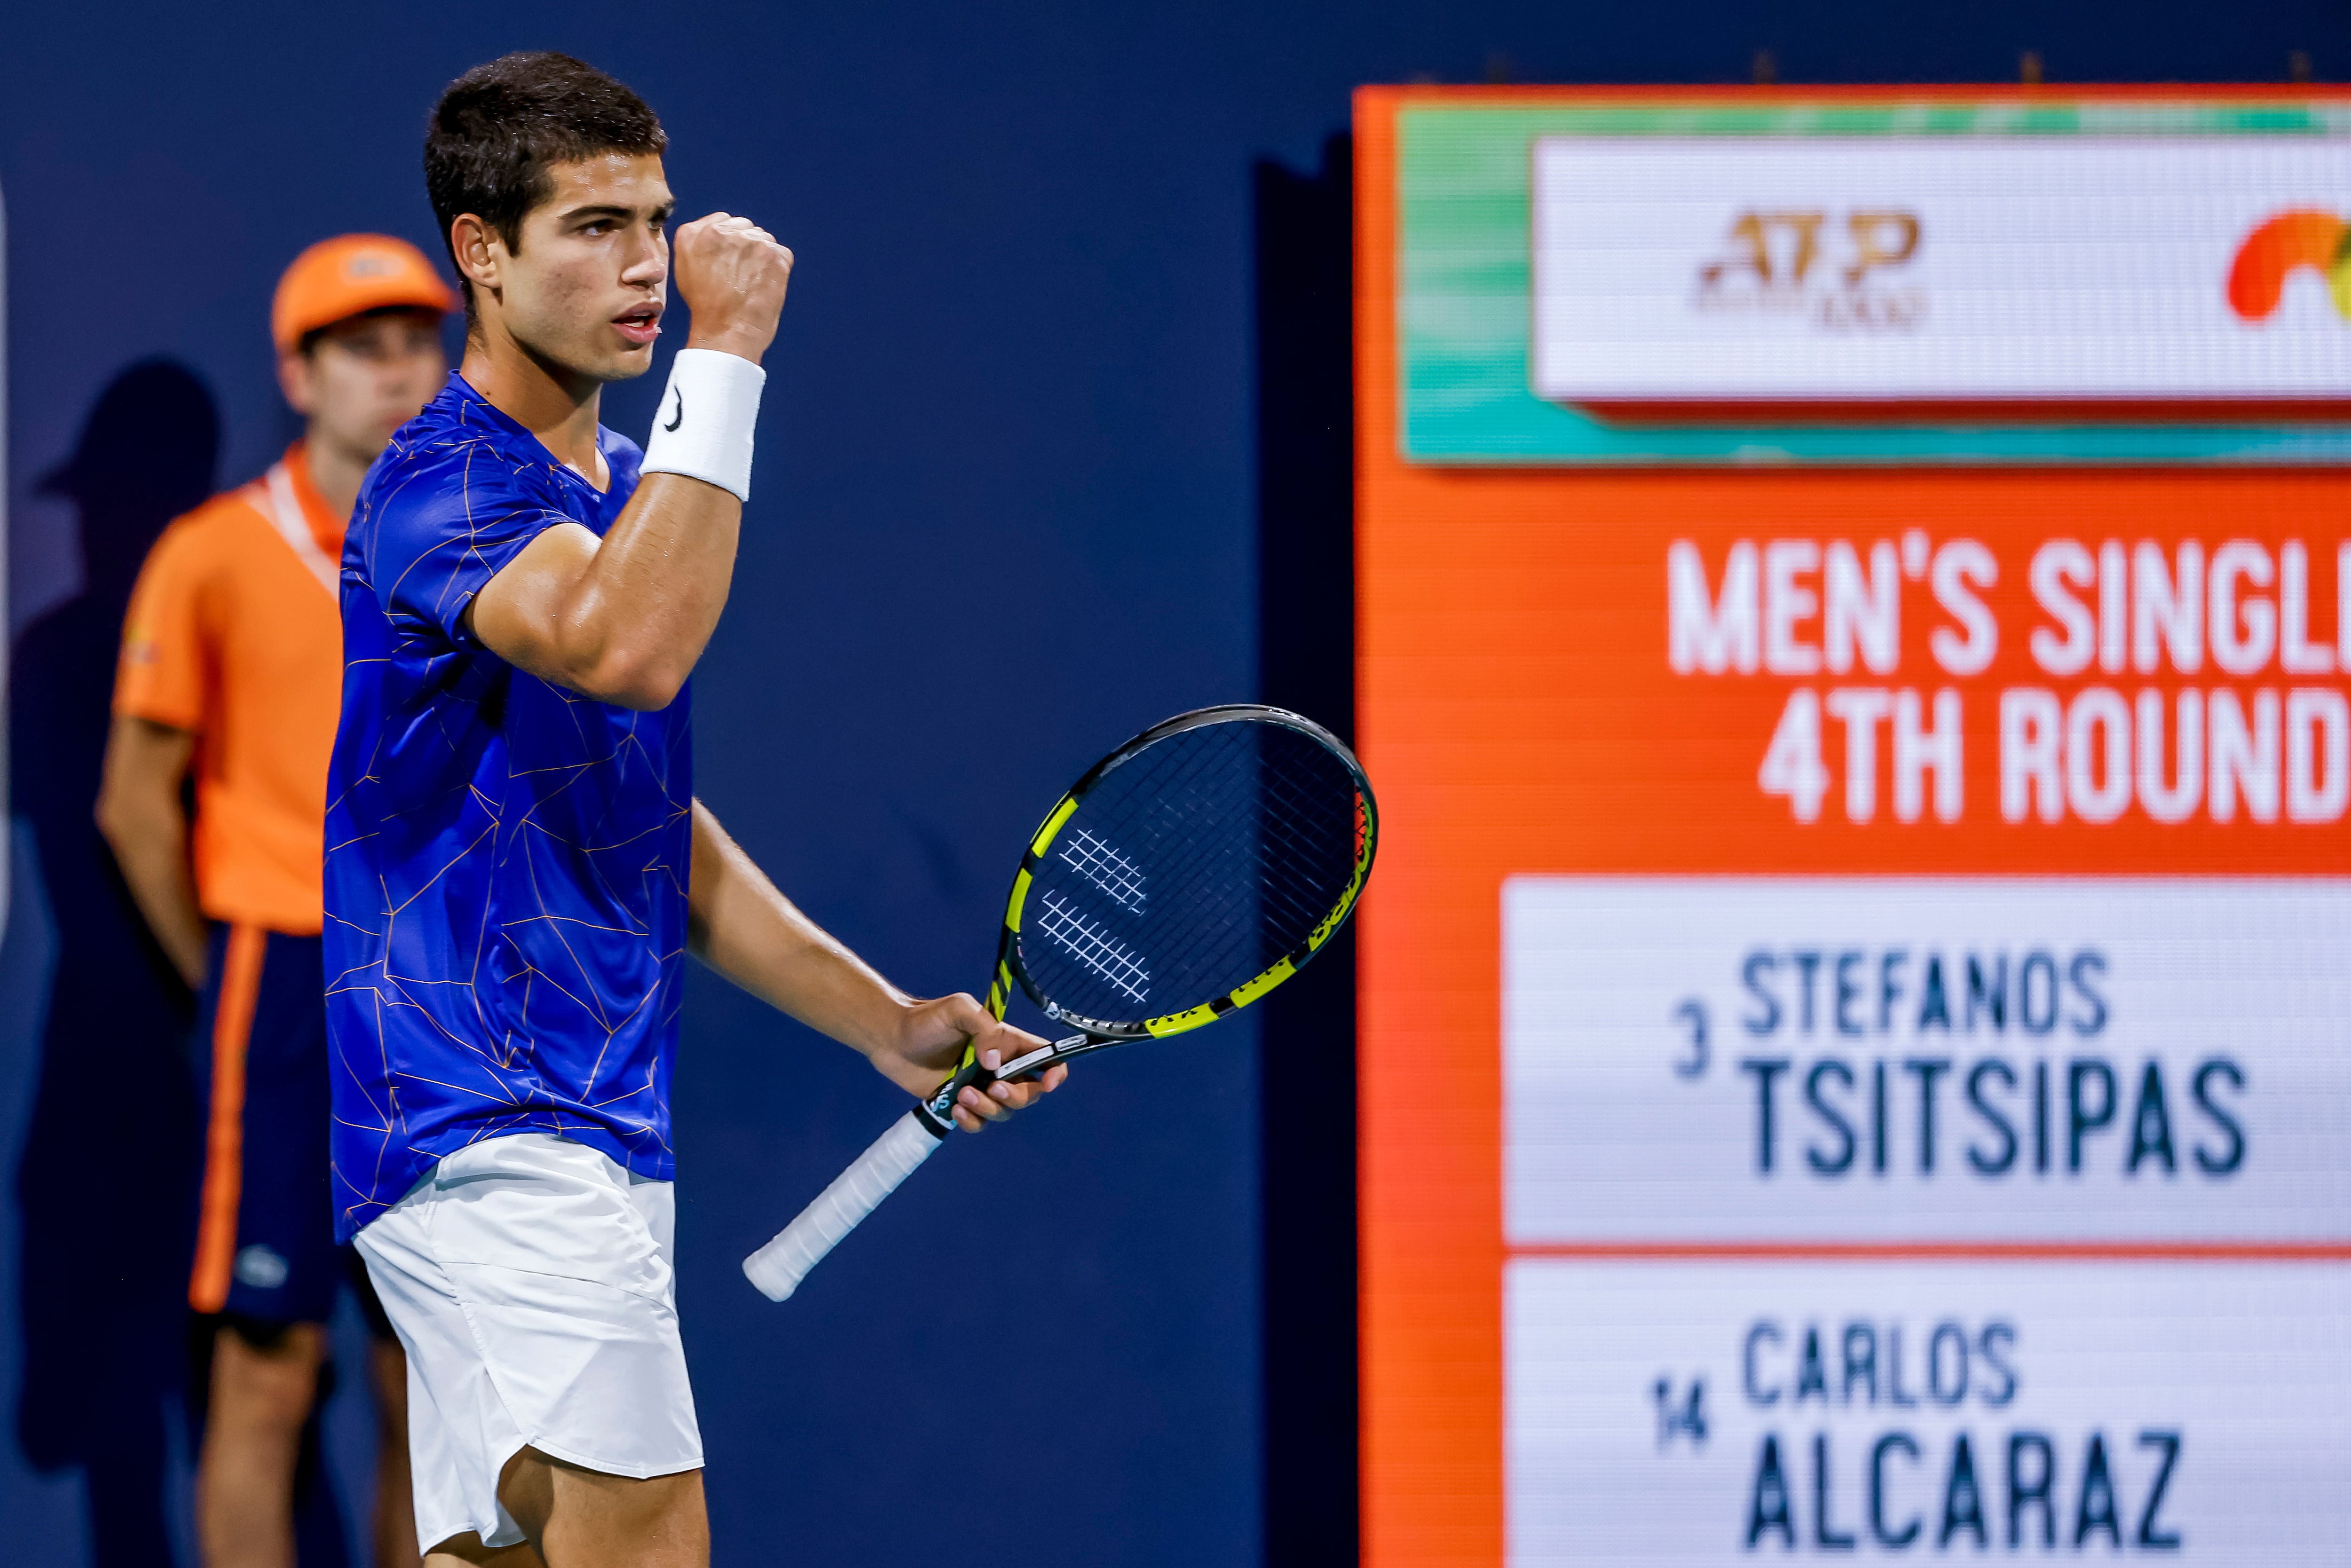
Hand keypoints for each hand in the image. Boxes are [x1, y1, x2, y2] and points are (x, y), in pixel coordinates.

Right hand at [672, 212, 793, 363]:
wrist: (727, 333)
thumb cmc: (706, 309)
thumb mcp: (686, 270)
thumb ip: (700, 245)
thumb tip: (718, 237)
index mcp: (693, 233)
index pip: (722, 221)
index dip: (729, 243)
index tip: (729, 260)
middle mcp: (721, 231)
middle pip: (744, 227)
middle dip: (746, 247)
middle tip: (741, 275)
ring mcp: (750, 240)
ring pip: (764, 238)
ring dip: (762, 256)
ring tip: (752, 283)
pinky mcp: (774, 254)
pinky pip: (781, 253)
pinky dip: (778, 268)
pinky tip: (766, 285)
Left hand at [870, 993, 1068, 1132]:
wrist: (890, 1039)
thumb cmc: (925, 1019)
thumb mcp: (958, 1009)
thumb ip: (984, 1029)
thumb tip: (995, 1064)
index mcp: (1008, 1042)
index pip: (1046, 1057)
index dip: (1056, 1072)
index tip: (1048, 1082)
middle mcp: (999, 1067)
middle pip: (1029, 1092)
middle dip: (1016, 1096)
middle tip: (991, 1087)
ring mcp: (981, 1087)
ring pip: (1005, 1111)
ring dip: (988, 1108)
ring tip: (962, 1095)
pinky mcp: (961, 1104)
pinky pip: (980, 1123)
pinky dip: (972, 1122)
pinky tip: (955, 1111)